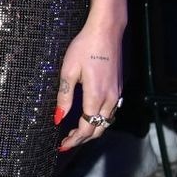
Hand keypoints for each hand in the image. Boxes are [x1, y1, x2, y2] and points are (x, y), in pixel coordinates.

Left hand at [54, 22, 123, 151]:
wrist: (107, 30)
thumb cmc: (85, 47)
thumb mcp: (68, 71)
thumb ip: (64, 97)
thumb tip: (58, 118)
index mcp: (96, 96)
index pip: (86, 127)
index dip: (74, 140)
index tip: (62, 145)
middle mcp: (110, 98)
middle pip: (98, 128)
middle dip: (82, 139)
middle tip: (66, 141)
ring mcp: (117, 93)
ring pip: (106, 121)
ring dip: (92, 129)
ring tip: (74, 132)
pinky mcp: (118, 88)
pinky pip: (110, 111)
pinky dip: (99, 119)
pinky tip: (88, 116)